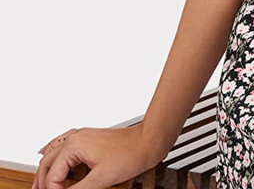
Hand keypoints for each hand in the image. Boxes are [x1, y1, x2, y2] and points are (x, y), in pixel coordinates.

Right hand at [32, 125, 165, 188]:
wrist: (148, 141)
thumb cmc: (130, 155)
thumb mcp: (100, 180)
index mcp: (75, 145)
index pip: (53, 175)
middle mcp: (76, 137)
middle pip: (47, 162)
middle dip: (42, 181)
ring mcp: (82, 135)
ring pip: (53, 152)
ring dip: (45, 168)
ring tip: (40, 185)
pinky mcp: (89, 137)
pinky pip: (63, 143)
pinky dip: (53, 151)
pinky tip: (47, 154)